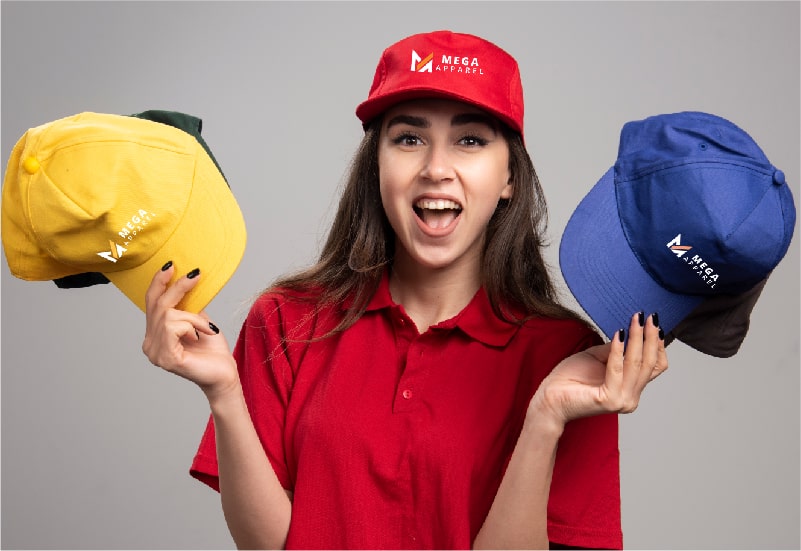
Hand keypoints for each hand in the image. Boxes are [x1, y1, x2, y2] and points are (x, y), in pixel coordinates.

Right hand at [141, 262, 238, 399]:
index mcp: (155, 335)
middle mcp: (149, 344)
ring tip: (206, 328)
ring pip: (167, 315)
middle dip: (178, 287)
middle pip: (157, 305)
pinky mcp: (166, 358)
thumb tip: (184, 281)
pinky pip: (174, 327)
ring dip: (192, 316)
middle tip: (195, 276)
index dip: (158, 282)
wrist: (225, 374)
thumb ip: (186, 307)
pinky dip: (193, 325)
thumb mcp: (199, 320)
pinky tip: (202, 335)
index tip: (171, 265)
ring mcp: (155, 353)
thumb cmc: (213, 351)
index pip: (150, 303)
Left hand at [529, 312, 667, 432]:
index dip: (657, 344)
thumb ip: (615, 349)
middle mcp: (630, 397)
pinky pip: (617, 370)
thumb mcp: (596, 357)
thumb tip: (629, 331)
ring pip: (636, 364)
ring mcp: (621, 400)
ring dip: (637, 339)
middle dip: (649, 337)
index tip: (654, 322)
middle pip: (649, 364)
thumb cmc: (569, 379)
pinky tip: (619, 334)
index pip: (655, 366)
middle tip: (649, 316)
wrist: (549, 398)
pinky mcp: (609, 400)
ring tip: (636, 320)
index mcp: (630, 389)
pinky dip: (619, 351)